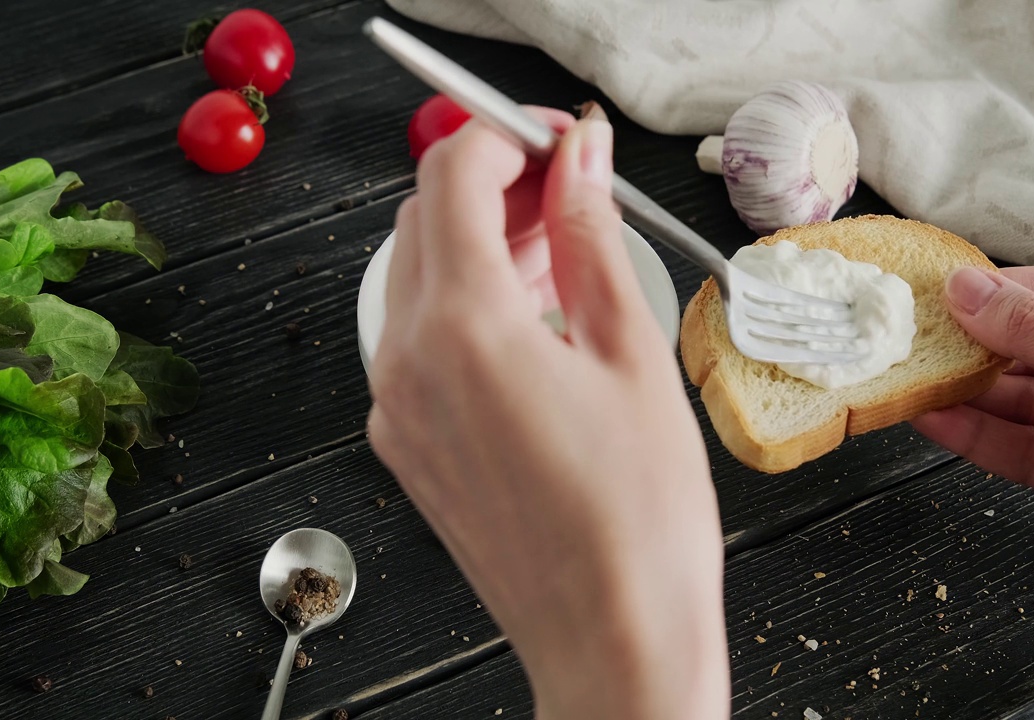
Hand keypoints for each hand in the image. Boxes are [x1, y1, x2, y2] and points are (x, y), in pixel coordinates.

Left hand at [366, 113, 728, 719]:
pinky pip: (418, 338)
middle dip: (492, 183)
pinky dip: (467, 304)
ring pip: (417, 277)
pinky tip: (533, 318)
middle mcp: (409, 362)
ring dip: (480, 242)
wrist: (610, 638)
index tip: (557, 141)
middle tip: (569, 189)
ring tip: (563, 251)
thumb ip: (590, 240)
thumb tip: (578, 165)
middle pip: (425, 218)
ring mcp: (396, 406)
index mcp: (466, 329)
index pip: (453, 174)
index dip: (507, 136)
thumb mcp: (630, 354)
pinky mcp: (404, 442)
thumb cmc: (637, 521)